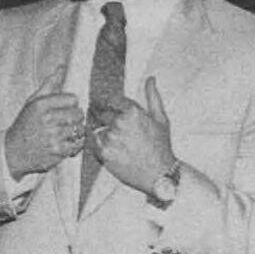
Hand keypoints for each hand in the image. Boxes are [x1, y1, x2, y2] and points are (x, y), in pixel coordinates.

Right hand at [4, 67, 84, 177]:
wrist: (13, 151)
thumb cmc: (25, 125)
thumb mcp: (32, 102)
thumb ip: (49, 85)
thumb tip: (61, 68)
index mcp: (41, 105)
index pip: (73, 99)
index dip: (70, 104)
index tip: (64, 109)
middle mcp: (47, 120)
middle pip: (78, 114)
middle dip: (74, 118)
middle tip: (63, 122)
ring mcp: (53, 136)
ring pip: (79, 129)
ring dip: (74, 132)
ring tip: (62, 133)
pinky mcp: (57, 151)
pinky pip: (77, 145)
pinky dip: (74, 145)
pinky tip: (63, 143)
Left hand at [93, 77, 175, 193]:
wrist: (159, 175)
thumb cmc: (161, 147)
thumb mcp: (161, 118)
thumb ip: (152, 96)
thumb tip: (150, 78)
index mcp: (133, 112)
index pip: (112, 99)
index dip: (108, 101)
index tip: (106, 104)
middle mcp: (120, 124)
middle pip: (100, 112)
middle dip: (99, 113)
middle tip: (102, 118)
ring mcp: (110, 139)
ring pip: (96, 127)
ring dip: (100, 129)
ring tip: (112, 138)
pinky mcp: (104, 153)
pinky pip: (93, 142)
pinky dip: (97, 142)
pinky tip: (109, 146)